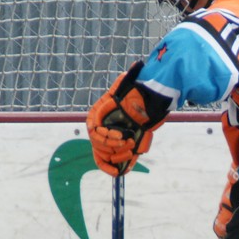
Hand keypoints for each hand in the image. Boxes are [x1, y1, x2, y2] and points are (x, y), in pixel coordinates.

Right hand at [87, 61, 155, 175]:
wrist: (144, 105)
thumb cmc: (135, 95)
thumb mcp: (130, 85)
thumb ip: (130, 78)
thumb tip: (136, 66)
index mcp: (97, 116)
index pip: (94, 132)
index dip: (107, 138)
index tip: (123, 137)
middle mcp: (98, 129)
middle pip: (99, 146)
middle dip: (115, 148)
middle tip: (130, 144)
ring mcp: (105, 140)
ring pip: (104, 156)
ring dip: (118, 156)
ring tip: (131, 151)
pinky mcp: (114, 149)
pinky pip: (105, 163)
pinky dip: (111, 168)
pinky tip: (118, 171)